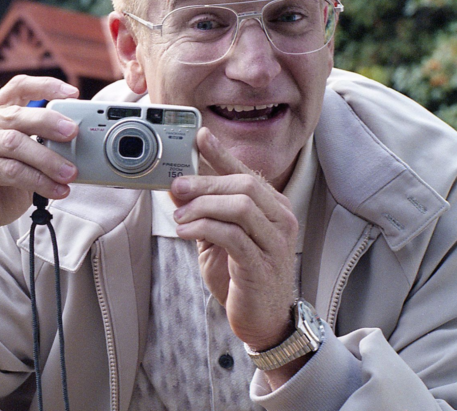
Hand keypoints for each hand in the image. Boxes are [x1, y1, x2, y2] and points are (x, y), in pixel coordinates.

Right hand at [0, 75, 79, 295]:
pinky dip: (38, 181)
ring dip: (48, 159)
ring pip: (14, 142)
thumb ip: (36, 148)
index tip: (72, 93)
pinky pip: (10, 170)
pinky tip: (56, 191)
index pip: (16, 88)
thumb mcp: (17, 163)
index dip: (46, 86)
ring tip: (70, 173)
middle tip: (74, 133)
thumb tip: (74, 146)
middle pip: (16, 114)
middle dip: (50, 122)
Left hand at [170, 128, 299, 351]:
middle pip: (243, 186)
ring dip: (203, 206)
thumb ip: (203, 212)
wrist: (263, 320)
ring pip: (240, 206)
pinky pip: (232, 236)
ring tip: (180, 215)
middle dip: (205, 182)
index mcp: (273, 208)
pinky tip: (185, 232)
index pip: (247, 173)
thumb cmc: (242, 276)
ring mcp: (275, 243)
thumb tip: (177, 186)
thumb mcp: (219, 238)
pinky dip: (205, 228)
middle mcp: (280, 220)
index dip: (223, 154)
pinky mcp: (261, 265)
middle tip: (176, 185)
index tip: (200, 137)